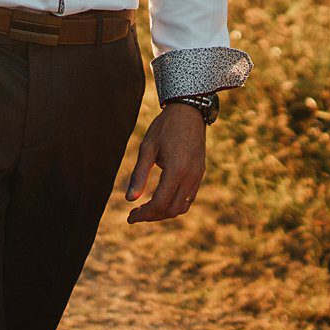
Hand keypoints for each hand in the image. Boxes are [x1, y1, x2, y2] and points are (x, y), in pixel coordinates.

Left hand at [123, 106, 206, 223]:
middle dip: (152, 216)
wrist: (189, 112)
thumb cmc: (165, 127)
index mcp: (177, 170)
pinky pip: (189, 198)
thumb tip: (129, 199)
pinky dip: (174, 204)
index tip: (130, 217)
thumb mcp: (147, 148)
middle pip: (171, 210)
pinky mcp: (200, 174)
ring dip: (164, 212)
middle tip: (135, 214)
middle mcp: (190, 177)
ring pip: (182, 207)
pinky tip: (161, 199)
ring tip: (146, 209)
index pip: (160, 203)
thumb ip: (139, 174)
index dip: (144, 214)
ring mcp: (198, 176)